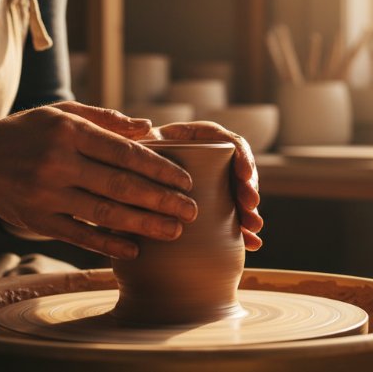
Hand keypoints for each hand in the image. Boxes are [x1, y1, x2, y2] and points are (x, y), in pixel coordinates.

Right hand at [0, 101, 198, 258]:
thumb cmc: (27, 132)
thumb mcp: (62, 113)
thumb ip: (106, 120)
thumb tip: (149, 127)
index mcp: (69, 131)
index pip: (125, 152)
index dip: (159, 169)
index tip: (185, 181)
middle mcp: (58, 162)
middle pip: (120, 185)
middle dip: (161, 200)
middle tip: (191, 211)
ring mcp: (46, 194)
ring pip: (104, 213)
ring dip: (144, 224)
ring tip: (173, 231)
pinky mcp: (38, 220)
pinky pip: (79, 235)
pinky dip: (108, 244)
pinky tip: (134, 249)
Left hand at [139, 121, 263, 250]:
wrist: (120, 184)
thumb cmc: (126, 160)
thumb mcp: (133, 145)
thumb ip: (136, 135)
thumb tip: (147, 128)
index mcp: (196, 138)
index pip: (227, 142)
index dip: (242, 157)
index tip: (245, 175)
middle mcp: (208, 160)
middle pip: (237, 171)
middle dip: (248, 190)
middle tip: (250, 208)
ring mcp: (210, 185)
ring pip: (238, 196)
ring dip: (249, 212)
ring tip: (252, 229)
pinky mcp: (208, 208)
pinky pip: (230, 218)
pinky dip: (242, 231)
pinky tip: (251, 244)